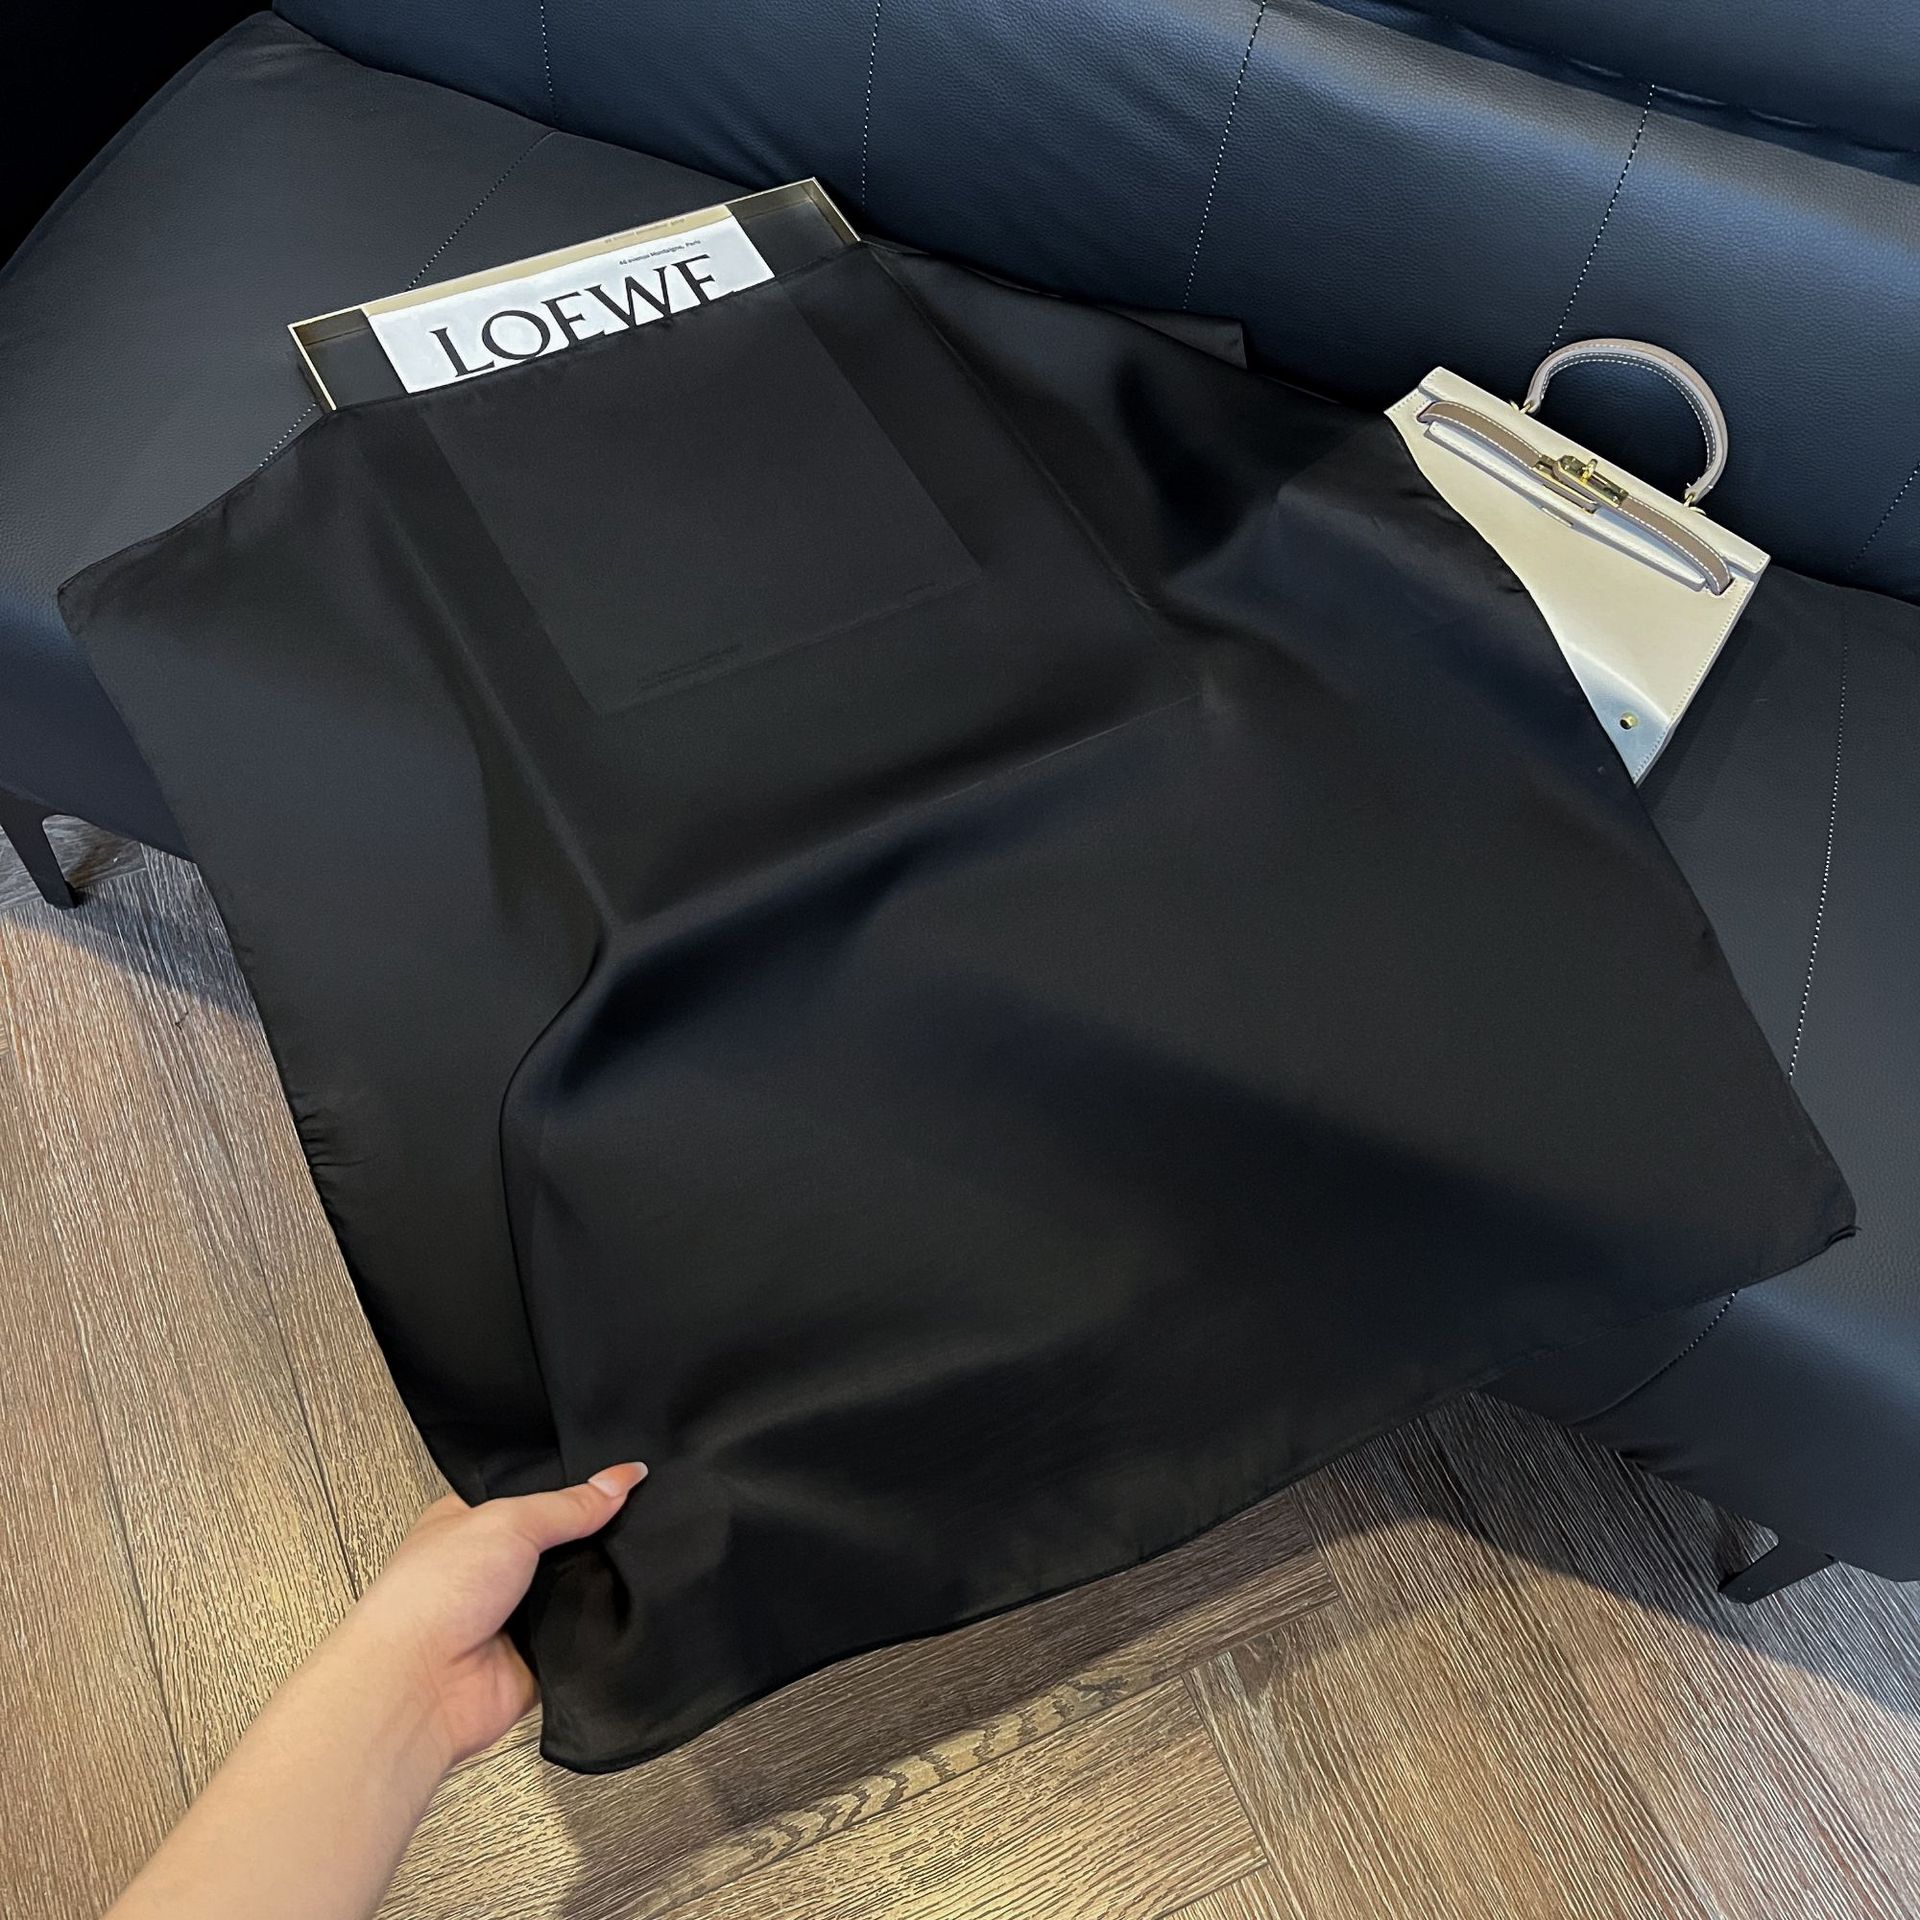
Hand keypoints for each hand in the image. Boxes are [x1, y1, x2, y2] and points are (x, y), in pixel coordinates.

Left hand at [331, 1462, 646, 1767]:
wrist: (417, 1688)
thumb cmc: (429, 1597)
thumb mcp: (506, 1522)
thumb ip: (569, 1504)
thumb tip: (620, 1479)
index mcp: (470, 1524)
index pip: (536, 1494)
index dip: (577, 1486)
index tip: (623, 1477)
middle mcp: (491, 1570)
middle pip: (563, 1543)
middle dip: (592, 1538)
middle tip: (633, 1520)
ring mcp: (514, 1616)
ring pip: (578, 1589)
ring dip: (594, 1584)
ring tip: (624, 1566)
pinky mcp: (536, 1658)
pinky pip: (583, 1637)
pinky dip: (597, 1629)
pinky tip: (615, 1611)